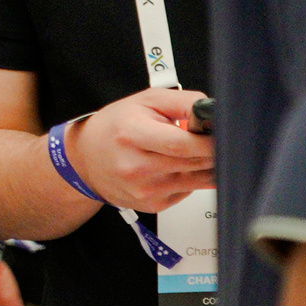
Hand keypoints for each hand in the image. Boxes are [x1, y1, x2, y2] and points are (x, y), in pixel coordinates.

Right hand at [63, 89, 213, 212]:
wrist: (86, 159)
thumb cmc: (115, 127)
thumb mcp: (145, 101)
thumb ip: (182, 102)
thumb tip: (213, 113)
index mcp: (131, 135)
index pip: (181, 144)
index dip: (208, 141)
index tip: (219, 135)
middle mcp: (135, 167)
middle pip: (194, 163)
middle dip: (211, 151)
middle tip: (210, 140)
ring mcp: (144, 190)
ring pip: (198, 180)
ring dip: (205, 165)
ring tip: (191, 151)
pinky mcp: (153, 205)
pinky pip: (188, 191)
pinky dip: (190, 178)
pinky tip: (174, 167)